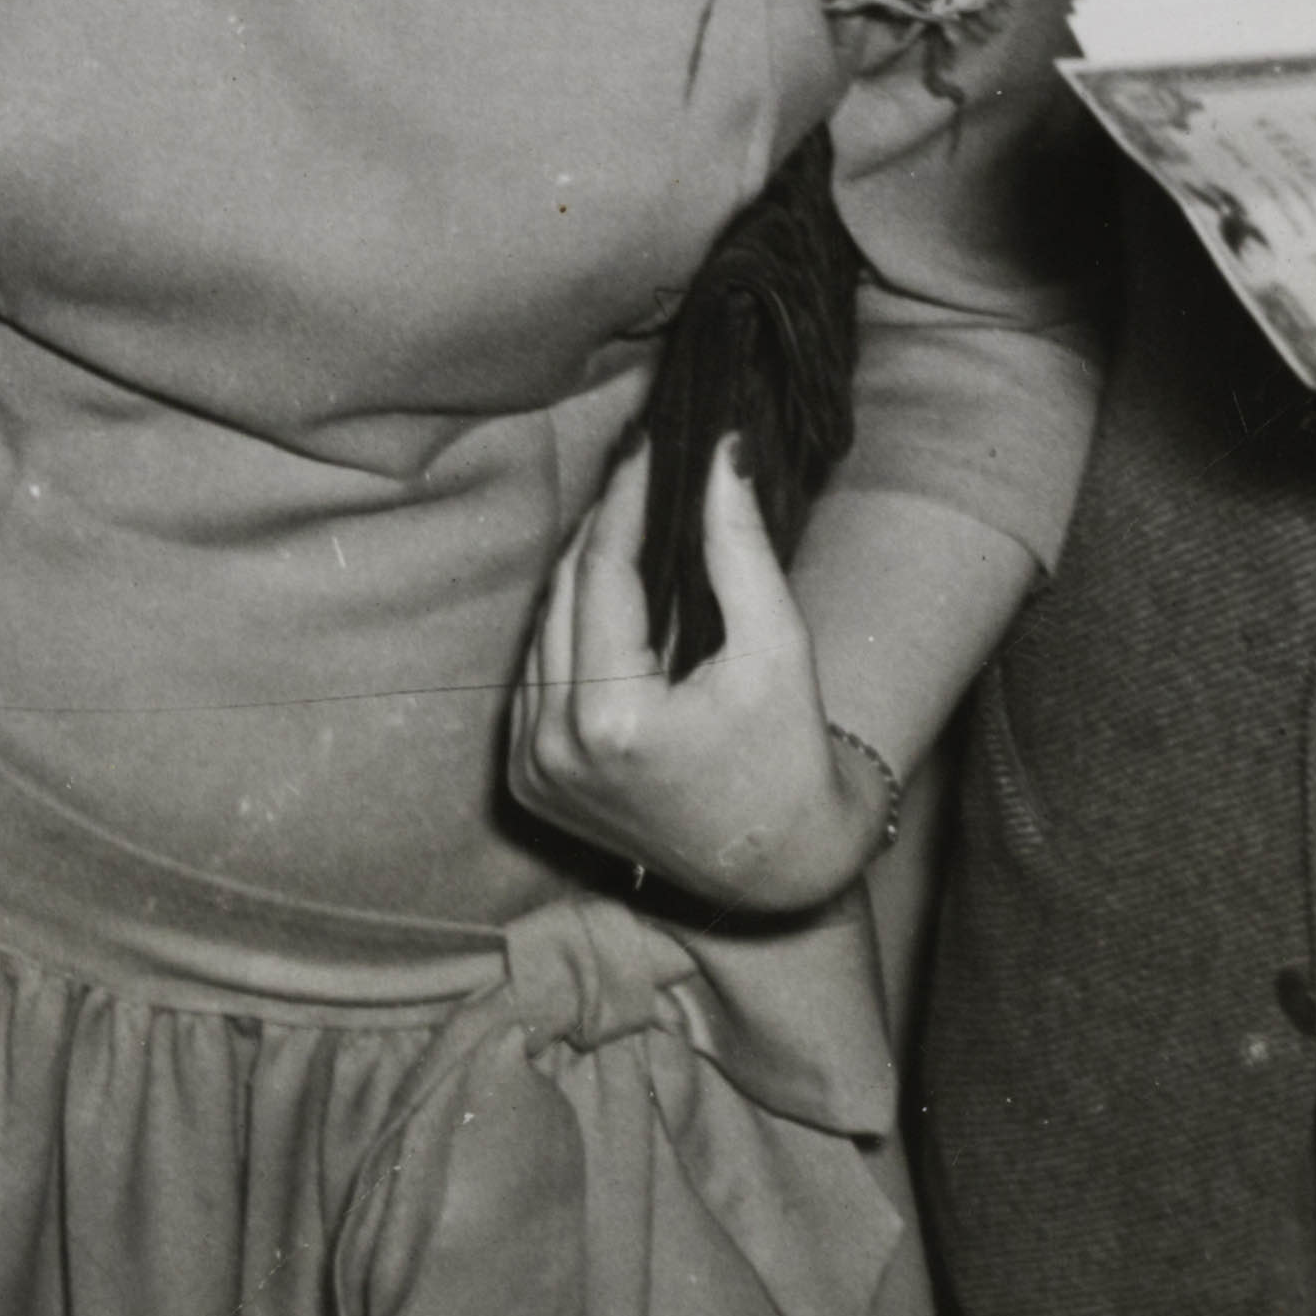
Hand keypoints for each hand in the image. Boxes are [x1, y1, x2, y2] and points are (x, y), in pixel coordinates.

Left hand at [509, 435, 881, 915]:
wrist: (777, 871)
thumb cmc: (789, 757)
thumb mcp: (777, 647)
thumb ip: (740, 546)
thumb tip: (723, 450)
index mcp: (611, 719)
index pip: (604, 572)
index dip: (625, 498)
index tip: (646, 444)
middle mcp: (553, 746)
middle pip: (565, 595)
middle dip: (602, 527)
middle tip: (638, 468)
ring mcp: (532, 768)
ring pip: (544, 631)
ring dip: (581, 575)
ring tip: (625, 519)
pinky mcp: (526, 781)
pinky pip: (537, 676)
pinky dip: (568, 632)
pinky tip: (604, 594)